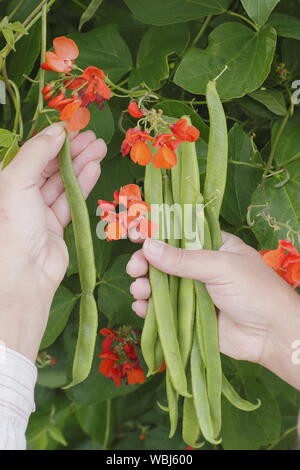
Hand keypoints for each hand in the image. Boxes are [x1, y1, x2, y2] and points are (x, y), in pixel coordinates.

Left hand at [0, 123, 106, 360]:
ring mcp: (39, 212)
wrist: (25, 273)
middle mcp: (21, 196)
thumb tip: (57, 131)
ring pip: (63, 182)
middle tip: (93, 136)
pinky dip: (84, 184)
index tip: (73, 127)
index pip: (32, 155)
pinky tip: (95, 169)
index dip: (53, 140)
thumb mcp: (18, 180)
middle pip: (50, 167)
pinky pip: (71, 200)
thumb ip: (38, 153)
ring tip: (100, 147)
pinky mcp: (57, 226)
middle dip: (72, 151)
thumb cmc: (14, 225)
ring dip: (81, 165)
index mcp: (7, 183)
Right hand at [127, 233, 299, 389]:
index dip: (155, 233)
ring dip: (144, 286)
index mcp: (211, 246)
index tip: (135, 234)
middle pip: (163, 260)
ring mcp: (192, 291)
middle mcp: (199, 266)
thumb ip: (183, 259)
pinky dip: (149, 308)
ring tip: (139, 290)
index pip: (178, 233)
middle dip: (145, 263)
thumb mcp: (220, 267)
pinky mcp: (188, 315)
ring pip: (159, 285)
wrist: (271, 335)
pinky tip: (142, 308)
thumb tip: (148, 246)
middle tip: (134, 268)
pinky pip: (163, 309)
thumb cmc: (254, 291)